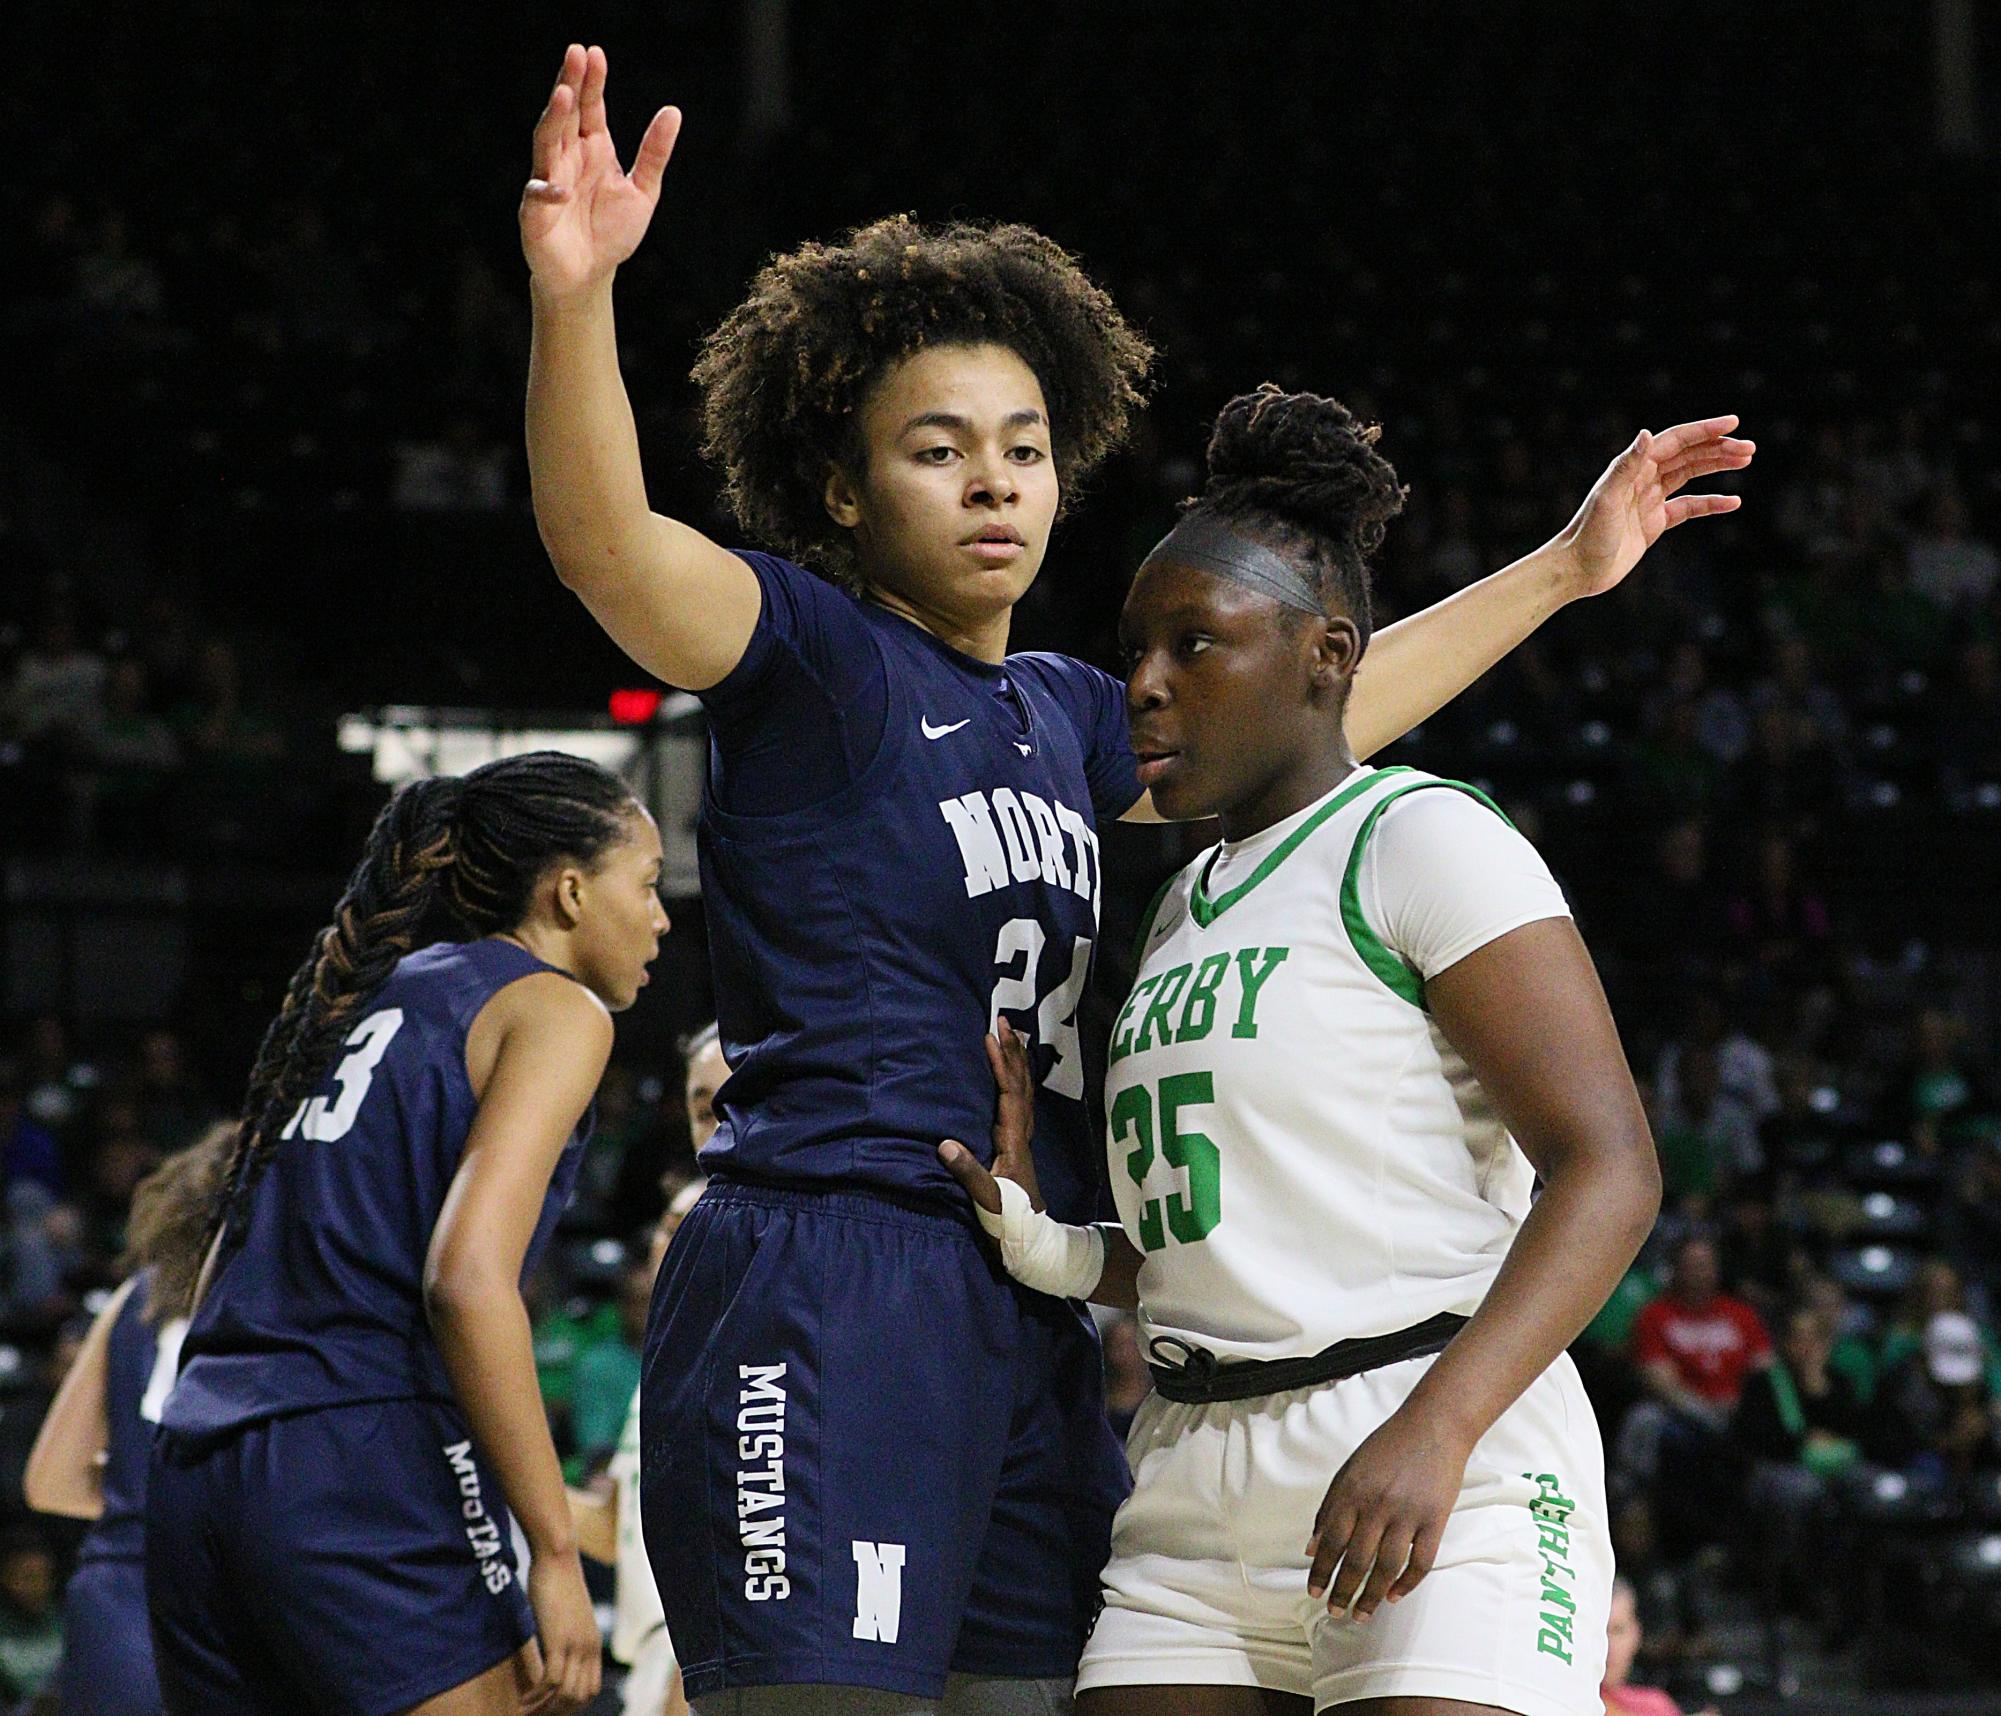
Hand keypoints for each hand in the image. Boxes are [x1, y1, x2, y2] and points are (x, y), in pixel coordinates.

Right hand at [521, 44, 681, 299]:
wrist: (589, 276)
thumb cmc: (611, 232)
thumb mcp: (643, 192)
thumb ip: (654, 154)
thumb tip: (673, 111)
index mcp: (592, 149)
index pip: (590, 107)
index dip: (592, 82)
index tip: (595, 53)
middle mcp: (567, 158)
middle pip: (566, 115)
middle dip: (570, 84)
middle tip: (575, 53)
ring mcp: (548, 182)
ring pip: (547, 144)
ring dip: (554, 121)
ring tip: (563, 95)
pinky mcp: (536, 213)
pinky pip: (539, 197)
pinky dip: (547, 192)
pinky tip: (562, 190)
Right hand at [523, 1546, 601, 1713]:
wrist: (558, 1556)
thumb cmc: (557, 1581)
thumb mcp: (566, 1616)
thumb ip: (564, 1636)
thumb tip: (552, 1651)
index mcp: (593, 1644)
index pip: (591, 1690)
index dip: (571, 1706)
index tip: (549, 1709)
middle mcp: (589, 1647)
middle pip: (580, 1698)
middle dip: (557, 1712)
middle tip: (534, 1714)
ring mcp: (576, 1645)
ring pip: (565, 1695)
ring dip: (544, 1709)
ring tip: (525, 1711)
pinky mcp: (559, 1640)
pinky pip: (550, 1681)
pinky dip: (536, 1696)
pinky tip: (523, 1700)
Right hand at [938, 1020, 1044, 1212]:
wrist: (1034, 1242)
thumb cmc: (1010, 1222)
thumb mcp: (986, 1199)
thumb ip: (968, 1172)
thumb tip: (944, 1144)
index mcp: (1013, 1141)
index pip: (1008, 1093)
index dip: (1000, 1064)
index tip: (991, 1037)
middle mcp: (1021, 1134)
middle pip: (1020, 1084)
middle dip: (1012, 1051)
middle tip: (1004, 1021)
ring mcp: (1022, 1140)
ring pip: (1023, 1091)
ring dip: (1017, 1063)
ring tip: (1011, 1037)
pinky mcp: (1018, 1147)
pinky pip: (1020, 1103)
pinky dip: (1016, 1082)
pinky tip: (1010, 1079)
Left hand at [1305, 1407, 1471, 1618]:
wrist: (1433, 1425)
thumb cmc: (1387, 1447)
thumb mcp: (1350, 1470)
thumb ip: (1329, 1508)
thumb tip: (1311, 1548)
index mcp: (1351, 1491)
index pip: (1330, 1541)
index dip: (1320, 1571)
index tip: (1313, 1593)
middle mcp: (1377, 1505)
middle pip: (1356, 1561)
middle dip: (1343, 1592)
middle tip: (1335, 1613)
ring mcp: (1407, 1514)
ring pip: (1386, 1568)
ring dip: (1372, 1597)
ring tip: (1362, 1614)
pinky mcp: (1435, 1520)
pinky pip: (1420, 1563)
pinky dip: (1407, 1584)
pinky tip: (1395, 1597)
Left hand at [1552, 416, 1755, 599]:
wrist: (1578, 570)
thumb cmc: (1588, 534)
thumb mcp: (1607, 499)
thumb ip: (1626, 466)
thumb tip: (1647, 434)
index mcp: (1633, 467)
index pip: (1675, 441)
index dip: (1704, 430)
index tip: (1734, 424)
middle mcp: (1642, 479)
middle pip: (1687, 455)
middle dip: (1718, 449)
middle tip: (1749, 449)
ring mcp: (1650, 500)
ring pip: (1690, 475)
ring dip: (1717, 467)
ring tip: (1746, 461)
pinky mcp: (1654, 523)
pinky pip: (1688, 507)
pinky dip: (1710, 503)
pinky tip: (1732, 502)